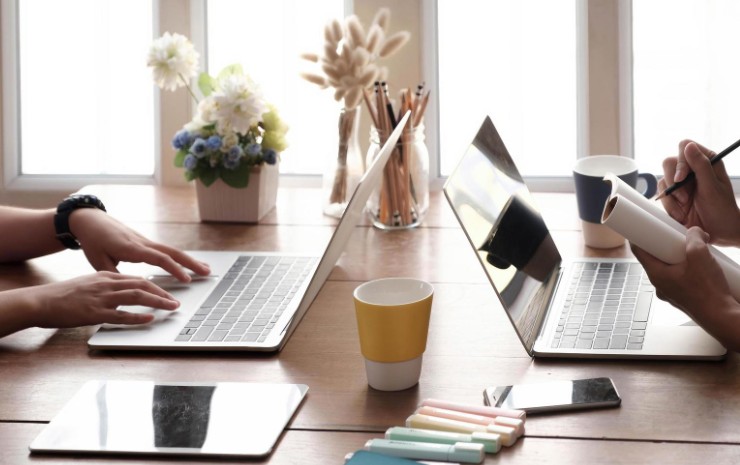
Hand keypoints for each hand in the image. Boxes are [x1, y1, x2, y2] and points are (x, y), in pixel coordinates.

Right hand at [26, 271, 179, 328]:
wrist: (40, 301)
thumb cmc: (62, 296)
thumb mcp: (88, 285)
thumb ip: (106, 287)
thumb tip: (122, 294)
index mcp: (105, 276)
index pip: (137, 278)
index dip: (155, 286)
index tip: (168, 292)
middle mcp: (106, 284)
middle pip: (142, 285)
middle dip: (162, 293)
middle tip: (176, 301)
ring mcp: (101, 298)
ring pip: (136, 296)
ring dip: (158, 301)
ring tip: (171, 307)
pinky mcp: (94, 312)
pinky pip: (121, 315)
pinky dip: (138, 317)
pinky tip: (150, 319)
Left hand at [69, 209, 210, 281]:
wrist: (90, 221)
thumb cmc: (93, 241)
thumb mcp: (98, 261)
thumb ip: (114, 275)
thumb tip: (128, 289)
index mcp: (133, 248)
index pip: (159, 258)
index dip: (174, 269)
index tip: (186, 279)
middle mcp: (143, 243)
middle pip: (173, 252)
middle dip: (191, 262)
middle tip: (208, 272)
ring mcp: (146, 242)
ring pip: (172, 250)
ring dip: (189, 260)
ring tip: (205, 269)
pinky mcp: (145, 243)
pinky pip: (166, 251)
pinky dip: (179, 258)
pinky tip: (187, 264)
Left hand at [631, 227, 739, 349]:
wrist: (722, 317)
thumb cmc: (708, 291)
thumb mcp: (700, 255)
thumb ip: (694, 238)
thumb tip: (694, 231)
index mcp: (656, 275)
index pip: (638, 252)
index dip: (637, 237)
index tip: (639, 227)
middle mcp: (660, 285)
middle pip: (655, 259)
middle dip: (664, 246)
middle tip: (673, 236)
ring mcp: (671, 293)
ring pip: (669, 269)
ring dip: (678, 258)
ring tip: (693, 250)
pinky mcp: (683, 297)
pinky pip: (680, 279)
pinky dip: (687, 269)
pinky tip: (701, 266)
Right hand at [659, 140, 739, 245]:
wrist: (719, 233)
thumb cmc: (722, 210)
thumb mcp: (712, 187)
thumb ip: (701, 166)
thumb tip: (689, 146)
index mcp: (707, 161)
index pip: (685, 147)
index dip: (681, 161)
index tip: (681, 179)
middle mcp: (692, 170)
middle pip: (669, 163)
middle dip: (672, 181)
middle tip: (683, 197)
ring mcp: (681, 184)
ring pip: (663, 180)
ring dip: (671, 196)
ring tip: (685, 206)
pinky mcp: (673, 197)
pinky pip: (662, 195)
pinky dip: (669, 206)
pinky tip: (681, 214)